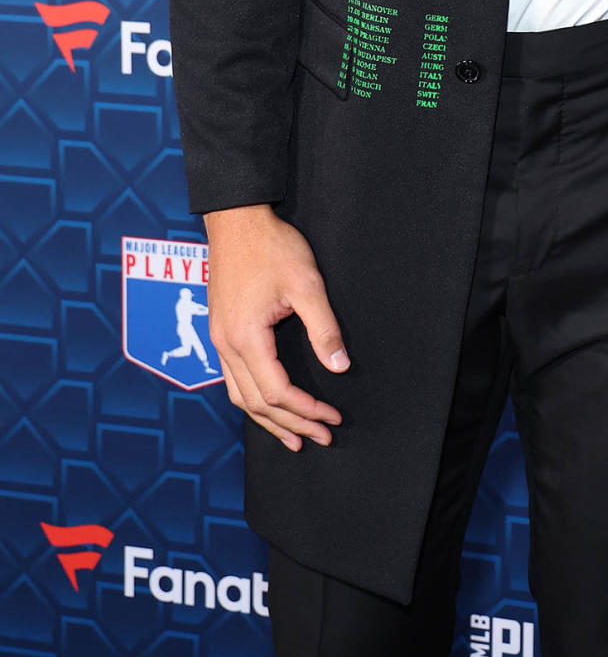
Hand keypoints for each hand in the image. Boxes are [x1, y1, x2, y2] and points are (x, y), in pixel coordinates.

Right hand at [204, 204, 347, 451]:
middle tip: (321, 437)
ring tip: (294, 437)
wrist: (236, 219)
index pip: (277, 392)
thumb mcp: (306, 284)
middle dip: (291, 424)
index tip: (332, 417)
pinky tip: (267, 404)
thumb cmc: (271, 246)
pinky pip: (233, 378)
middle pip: (256, 403)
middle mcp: (226, 345)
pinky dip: (253, 399)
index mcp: (246, 337)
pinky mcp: (220, 329)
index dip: (307, 410)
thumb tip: (339, 366)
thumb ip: (323, 328)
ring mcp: (219, 338)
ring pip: (240, 395)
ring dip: (268, 420)